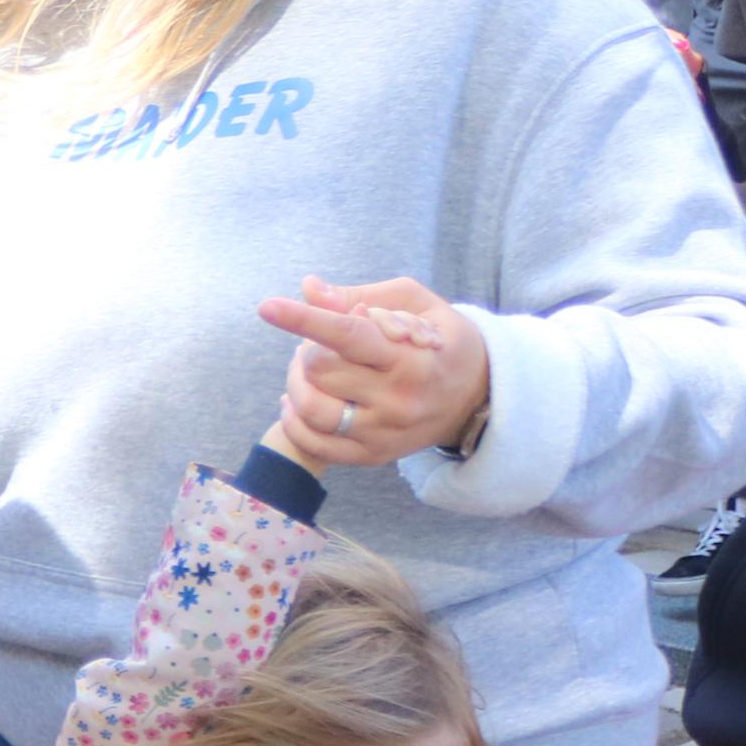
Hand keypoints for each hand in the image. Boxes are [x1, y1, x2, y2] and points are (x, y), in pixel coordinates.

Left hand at [259, 274, 492, 466]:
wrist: (478, 398)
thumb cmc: (441, 339)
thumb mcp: (416, 304)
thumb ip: (361, 294)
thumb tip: (308, 289)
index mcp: (412, 359)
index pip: (349, 336)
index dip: (305, 320)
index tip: (267, 307)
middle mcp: (398, 401)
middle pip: (322, 370)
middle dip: (310, 347)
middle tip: (322, 341)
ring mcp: (384, 434)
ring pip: (311, 408)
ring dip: (298, 382)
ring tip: (311, 367)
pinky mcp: (372, 456)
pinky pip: (314, 444)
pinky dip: (294, 420)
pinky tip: (296, 400)